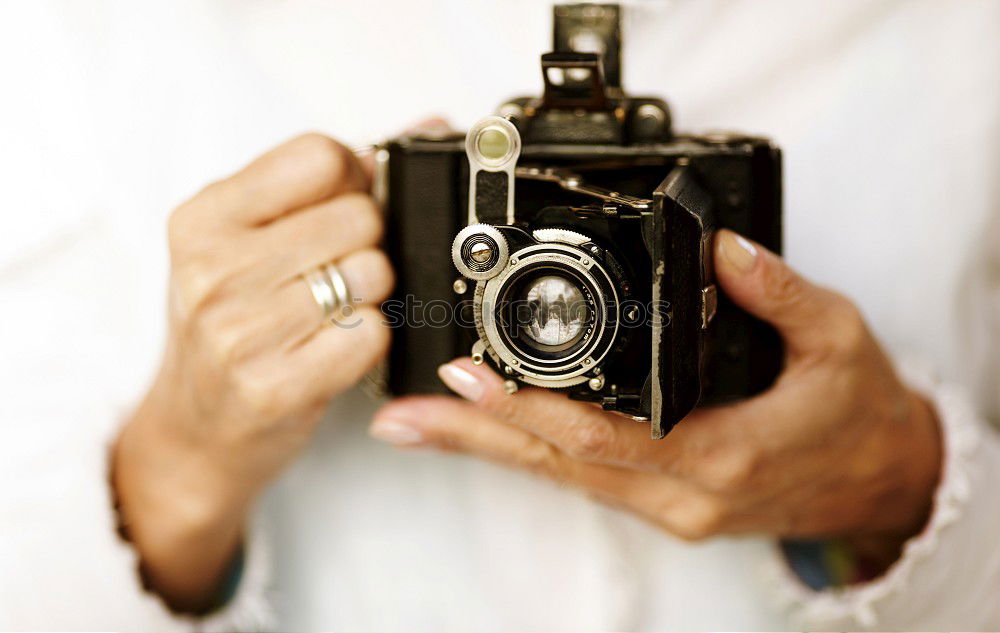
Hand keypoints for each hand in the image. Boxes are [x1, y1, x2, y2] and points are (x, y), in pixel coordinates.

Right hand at [113, 134, 392, 611]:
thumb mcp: (245, 241)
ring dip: (371, 294)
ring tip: (332, 311)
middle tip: (338, 269)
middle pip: (360, 216)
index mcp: (202, 218)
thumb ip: (326, 180)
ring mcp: (237, 333)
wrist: (194, 429)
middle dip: (368, 241)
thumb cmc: (230, 323)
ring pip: (373, 273)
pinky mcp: (272, 388)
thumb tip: (430, 127)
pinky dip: (370, 340)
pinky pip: (371, 334)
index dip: (353, 179)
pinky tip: (335, 348)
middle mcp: (211, 270)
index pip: (320, 156)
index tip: (344, 203)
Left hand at [371, 229, 940, 569]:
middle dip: (475, 436)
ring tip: (416, 423)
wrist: (879, 481)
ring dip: (487, 447)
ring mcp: (667, 506)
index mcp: (724, 455)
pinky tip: (486, 432)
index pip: (608, 436)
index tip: (470, 376)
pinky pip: (579, 478)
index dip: (531, 409)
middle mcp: (682, 494)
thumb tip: (722, 244)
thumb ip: (778, 290)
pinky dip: (526, 452)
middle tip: (402, 412)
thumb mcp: (839, 338)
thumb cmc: (857, 415)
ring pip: (560, 476)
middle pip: (559, 464)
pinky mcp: (661, 503)